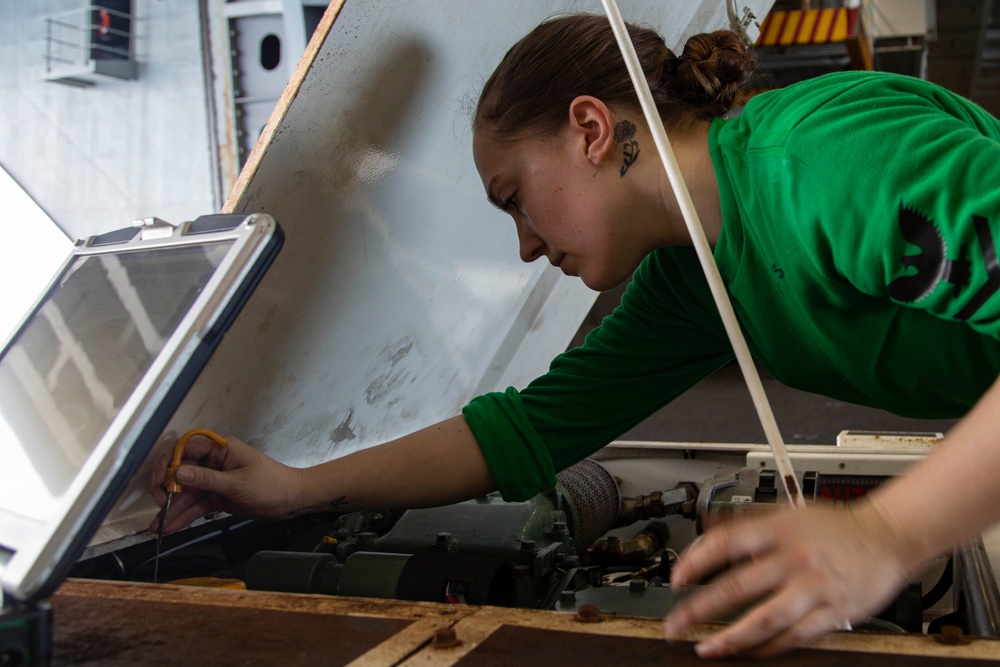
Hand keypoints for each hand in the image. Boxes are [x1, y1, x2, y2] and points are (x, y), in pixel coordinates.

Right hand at [148, 433, 303, 533]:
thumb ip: (207, 479)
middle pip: (181, 472)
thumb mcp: (238, 483)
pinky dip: (183, 516)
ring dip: (172, 508)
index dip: (169, 462)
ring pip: (187, 492)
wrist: (292, 501)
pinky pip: (196, 505)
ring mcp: (214, 481)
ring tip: (158, 526)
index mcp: (221, 449)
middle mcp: (214, 462)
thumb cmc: (272, 484)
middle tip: (159, 504)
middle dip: (166, 488)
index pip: (186, 448)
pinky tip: (170, 526)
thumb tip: (178, 474)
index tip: (161, 481)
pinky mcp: (217, 497)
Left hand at [664, 500, 917, 657]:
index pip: (727, 543)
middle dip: (701, 609)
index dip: (696, 562)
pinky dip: (769, 648)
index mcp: (779, 530)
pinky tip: (749, 653)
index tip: (677, 578)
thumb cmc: (835, 526)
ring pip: (765, 619)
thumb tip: (706, 523)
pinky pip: (795, 636)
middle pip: (738, 586)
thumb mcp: (786, 512)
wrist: (888, 537)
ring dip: (732, 638)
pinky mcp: (834, 612)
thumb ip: (745, 520)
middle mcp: (794, 558)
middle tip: (677, 624)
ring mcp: (814, 587)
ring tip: (708, 648)